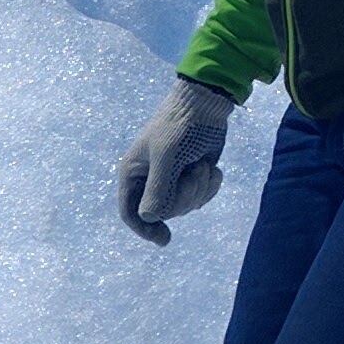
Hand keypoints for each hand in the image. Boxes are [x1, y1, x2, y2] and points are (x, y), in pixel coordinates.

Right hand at [116, 78, 233, 243]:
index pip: (130, 213)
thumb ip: (158, 188)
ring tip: (202, 166)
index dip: (144, 229)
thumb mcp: (166, 156)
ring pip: (184, 207)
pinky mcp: (191, 178)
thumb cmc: (179, 126)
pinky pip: (199, 198)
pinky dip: (209, 187)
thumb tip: (149, 218)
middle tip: (195, 175)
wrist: (206, 105)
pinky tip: (212, 169)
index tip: (164, 239)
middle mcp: (149, 181)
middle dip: (184, 198)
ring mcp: (171, 181)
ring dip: (199, 190)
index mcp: (133, 175)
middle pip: (162, 213)